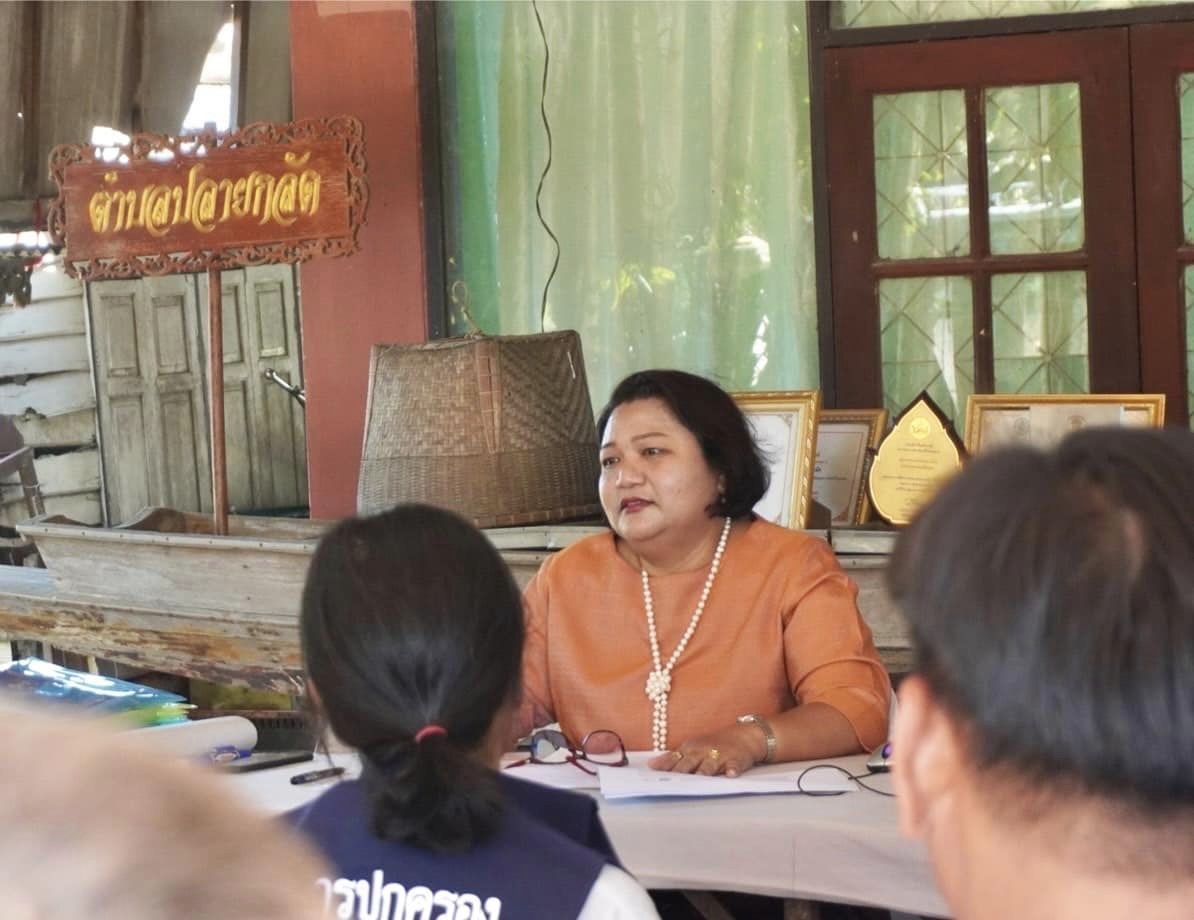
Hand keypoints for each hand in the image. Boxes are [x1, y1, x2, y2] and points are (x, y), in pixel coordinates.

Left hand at [647, 724, 764, 777]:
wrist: (742, 736)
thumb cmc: (712, 745)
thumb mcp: (692, 748)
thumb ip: (673, 758)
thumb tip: (650, 765)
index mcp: (690, 748)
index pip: (675, 758)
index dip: (664, 766)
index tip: (653, 774)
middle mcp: (703, 751)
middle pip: (690, 762)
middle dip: (681, 770)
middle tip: (672, 781)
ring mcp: (720, 755)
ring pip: (710, 764)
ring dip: (704, 771)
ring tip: (700, 778)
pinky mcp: (736, 760)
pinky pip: (734, 766)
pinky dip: (733, 770)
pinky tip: (731, 774)